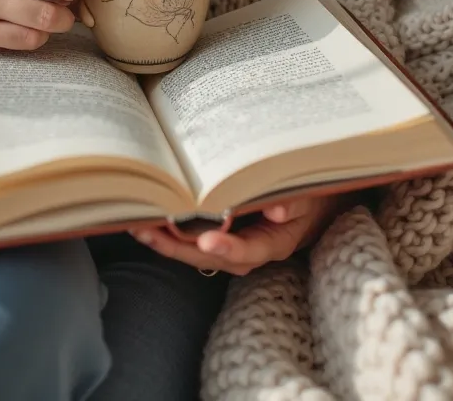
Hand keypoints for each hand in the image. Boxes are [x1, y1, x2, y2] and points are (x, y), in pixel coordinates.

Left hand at [131, 195, 338, 275]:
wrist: (314, 204)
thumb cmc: (310, 195)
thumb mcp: (310, 195)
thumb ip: (295, 203)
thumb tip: (277, 211)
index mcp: (273, 242)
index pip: (249, 250)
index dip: (228, 247)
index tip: (207, 241)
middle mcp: (250, 250)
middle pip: (211, 257)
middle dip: (178, 247)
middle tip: (148, 232)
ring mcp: (235, 246)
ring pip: (198, 252)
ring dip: (168, 242)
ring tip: (139, 227)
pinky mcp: (224, 236)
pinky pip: (195, 241)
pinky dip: (173, 233)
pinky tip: (151, 222)